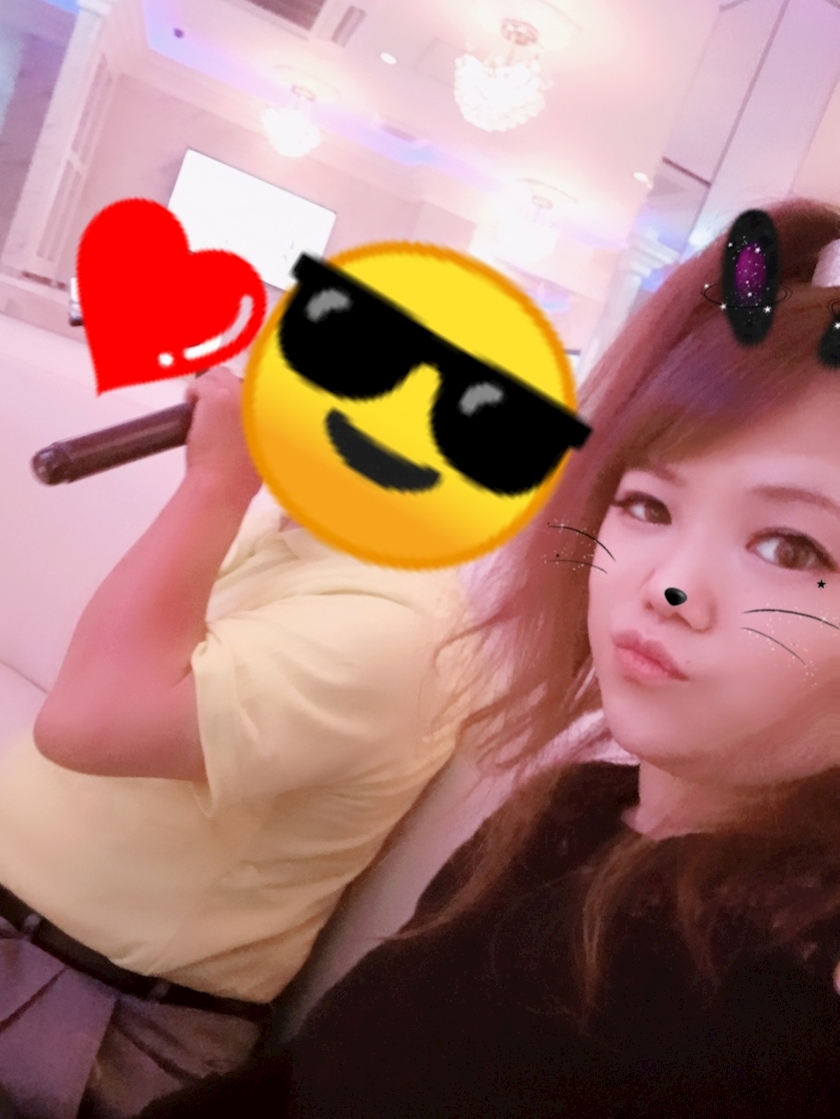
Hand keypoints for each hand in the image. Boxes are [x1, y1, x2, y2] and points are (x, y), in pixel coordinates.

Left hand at [183, 366, 261, 500]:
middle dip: (227, 391)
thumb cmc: (241, 478)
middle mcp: (261, 398)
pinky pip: (199, 384)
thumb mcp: (266, 454)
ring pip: (219, 375)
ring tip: (202, 410)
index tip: (234, 412)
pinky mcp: (216, 396)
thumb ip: (263, 434)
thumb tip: (252, 426)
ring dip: (208, 389)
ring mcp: (238, 394)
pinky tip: (191, 409)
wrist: (222, 484)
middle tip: (217, 412)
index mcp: (276, 412)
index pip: (262, 390)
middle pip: (241, 379)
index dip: (245, 399)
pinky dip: (192, 394)